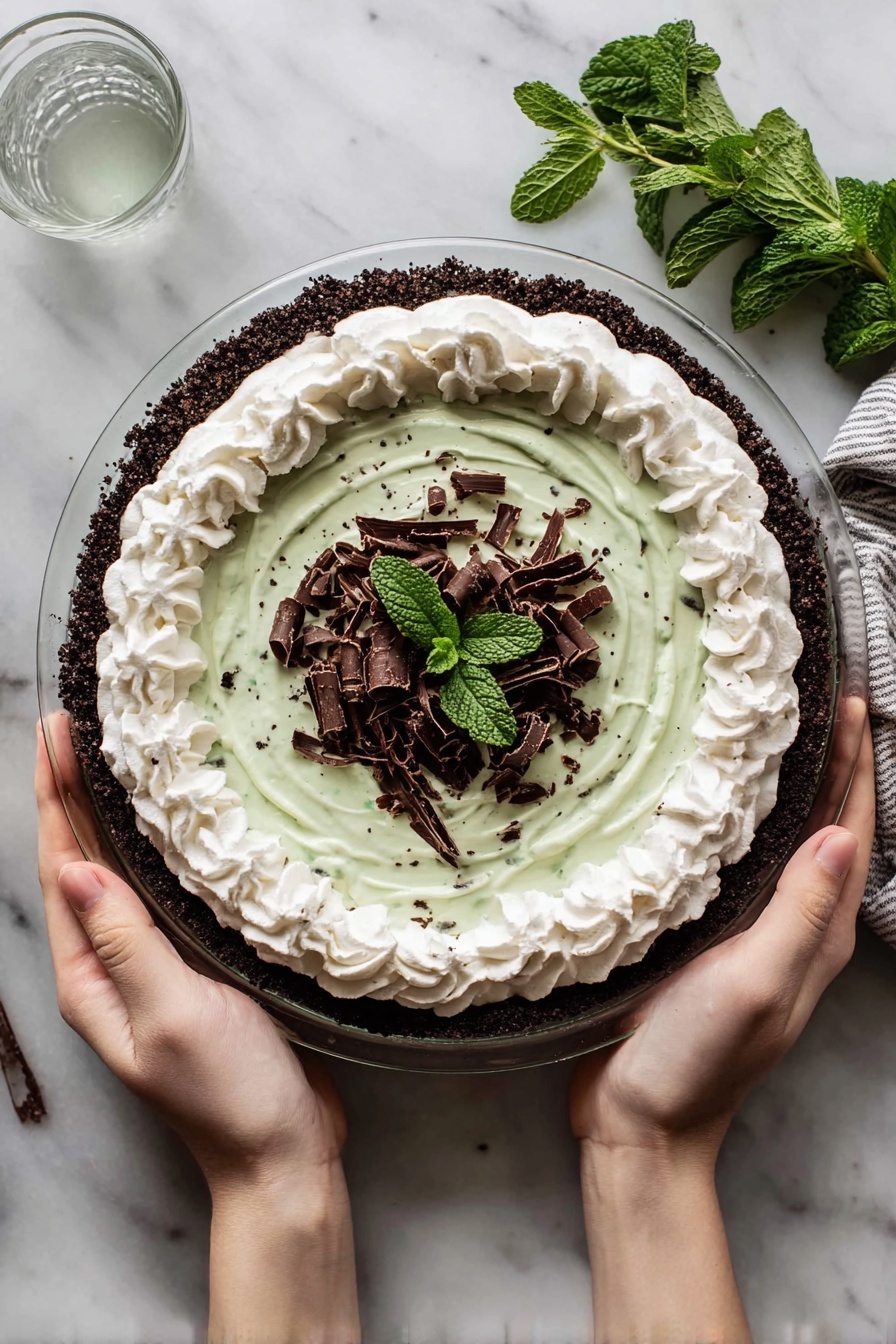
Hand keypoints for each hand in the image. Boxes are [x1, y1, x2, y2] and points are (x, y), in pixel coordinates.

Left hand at [36, 714, 359, 1343]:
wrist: (282, 1154)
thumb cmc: (227, 1093)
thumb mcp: (173, 1014)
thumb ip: (126, 941)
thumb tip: (78, 866)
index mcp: (90, 977)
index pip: (63, 868)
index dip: (58, 798)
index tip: (60, 731)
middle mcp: (111, 965)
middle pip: (84, 860)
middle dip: (77, 791)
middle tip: (82, 720)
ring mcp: (153, 964)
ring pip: (125, 871)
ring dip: (115, 811)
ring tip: (120, 751)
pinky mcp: (196, 964)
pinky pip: (168, 891)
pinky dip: (164, 846)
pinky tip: (181, 819)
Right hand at [570, 698, 875, 1156]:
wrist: (641, 1122)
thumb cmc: (697, 1059)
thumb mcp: (754, 982)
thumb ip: (799, 913)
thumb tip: (838, 833)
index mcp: (817, 936)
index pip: (848, 833)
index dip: (852, 767)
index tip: (846, 702)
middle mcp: (794, 929)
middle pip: (823, 830)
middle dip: (827, 764)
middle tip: (811, 698)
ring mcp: (752, 935)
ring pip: (779, 843)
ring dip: (784, 786)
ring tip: (766, 731)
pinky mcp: (708, 939)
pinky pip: (737, 864)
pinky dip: (737, 820)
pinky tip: (709, 799)